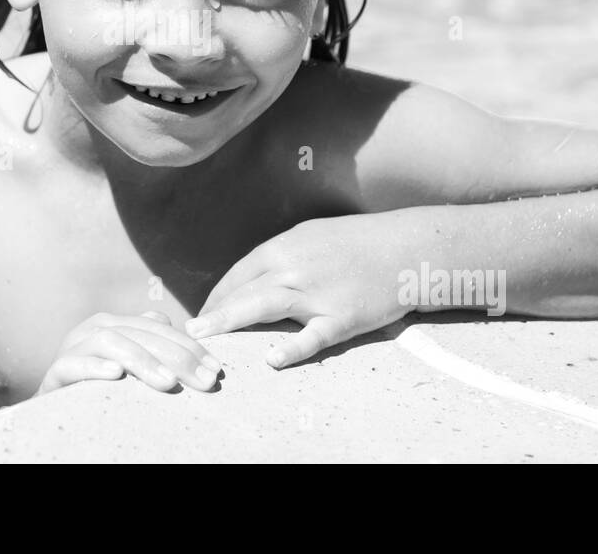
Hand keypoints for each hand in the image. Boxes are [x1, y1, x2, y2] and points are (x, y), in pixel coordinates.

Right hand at [36, 311, 221, 395]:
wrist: (54, 413)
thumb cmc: (99, 388)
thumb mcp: (129, 364)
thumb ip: (147, 341)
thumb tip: (168, 321)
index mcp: (115, 324)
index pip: (160, 329)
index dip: (190, 347)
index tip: (216, 370)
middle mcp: (93, 329)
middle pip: (140, 334)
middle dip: (177, 356)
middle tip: (203, 381)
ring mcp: (71, 349)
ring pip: (109, 342)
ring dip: (141, 360)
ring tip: (168, 383)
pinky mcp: (54, 373)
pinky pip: (71, 365)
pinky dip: (94, 367)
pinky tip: (115, 375)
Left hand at [186, 216, 412, 368]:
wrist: (407, 248)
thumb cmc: (359, 242)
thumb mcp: (313, 237)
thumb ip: (283, 257)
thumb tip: (254, 277)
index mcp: (285, 246)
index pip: (239, 274)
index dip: (218, 296)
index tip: (204, 315)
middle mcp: (294, 267)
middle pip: (243, 290)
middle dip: (214, 312)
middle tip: (190, 332)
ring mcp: (317, 293)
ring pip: (264, 307)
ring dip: (229, 322)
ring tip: (204, 337)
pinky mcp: (342, 317)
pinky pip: (312, 336)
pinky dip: (291, 348)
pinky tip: (270, 359)